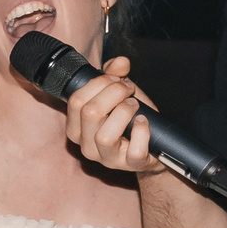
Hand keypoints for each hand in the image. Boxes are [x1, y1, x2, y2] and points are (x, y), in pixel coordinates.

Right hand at [64, 53, 162, 177]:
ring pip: (106, 135)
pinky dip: (142, 131)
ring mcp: (107, 159)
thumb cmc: (129, 120)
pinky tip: (144, 122)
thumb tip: (120, 62)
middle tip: (128, 90)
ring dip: (125, 112)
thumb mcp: (119, 95)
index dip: (100, 83)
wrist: (150, 146)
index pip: (76, 100)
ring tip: (134, 106)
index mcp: (76, 128)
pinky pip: (134, 150)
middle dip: (114, 93)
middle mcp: (85, 146)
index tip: (116, 80)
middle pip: (90, 112)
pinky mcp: (130, 165)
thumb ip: (115, 76)